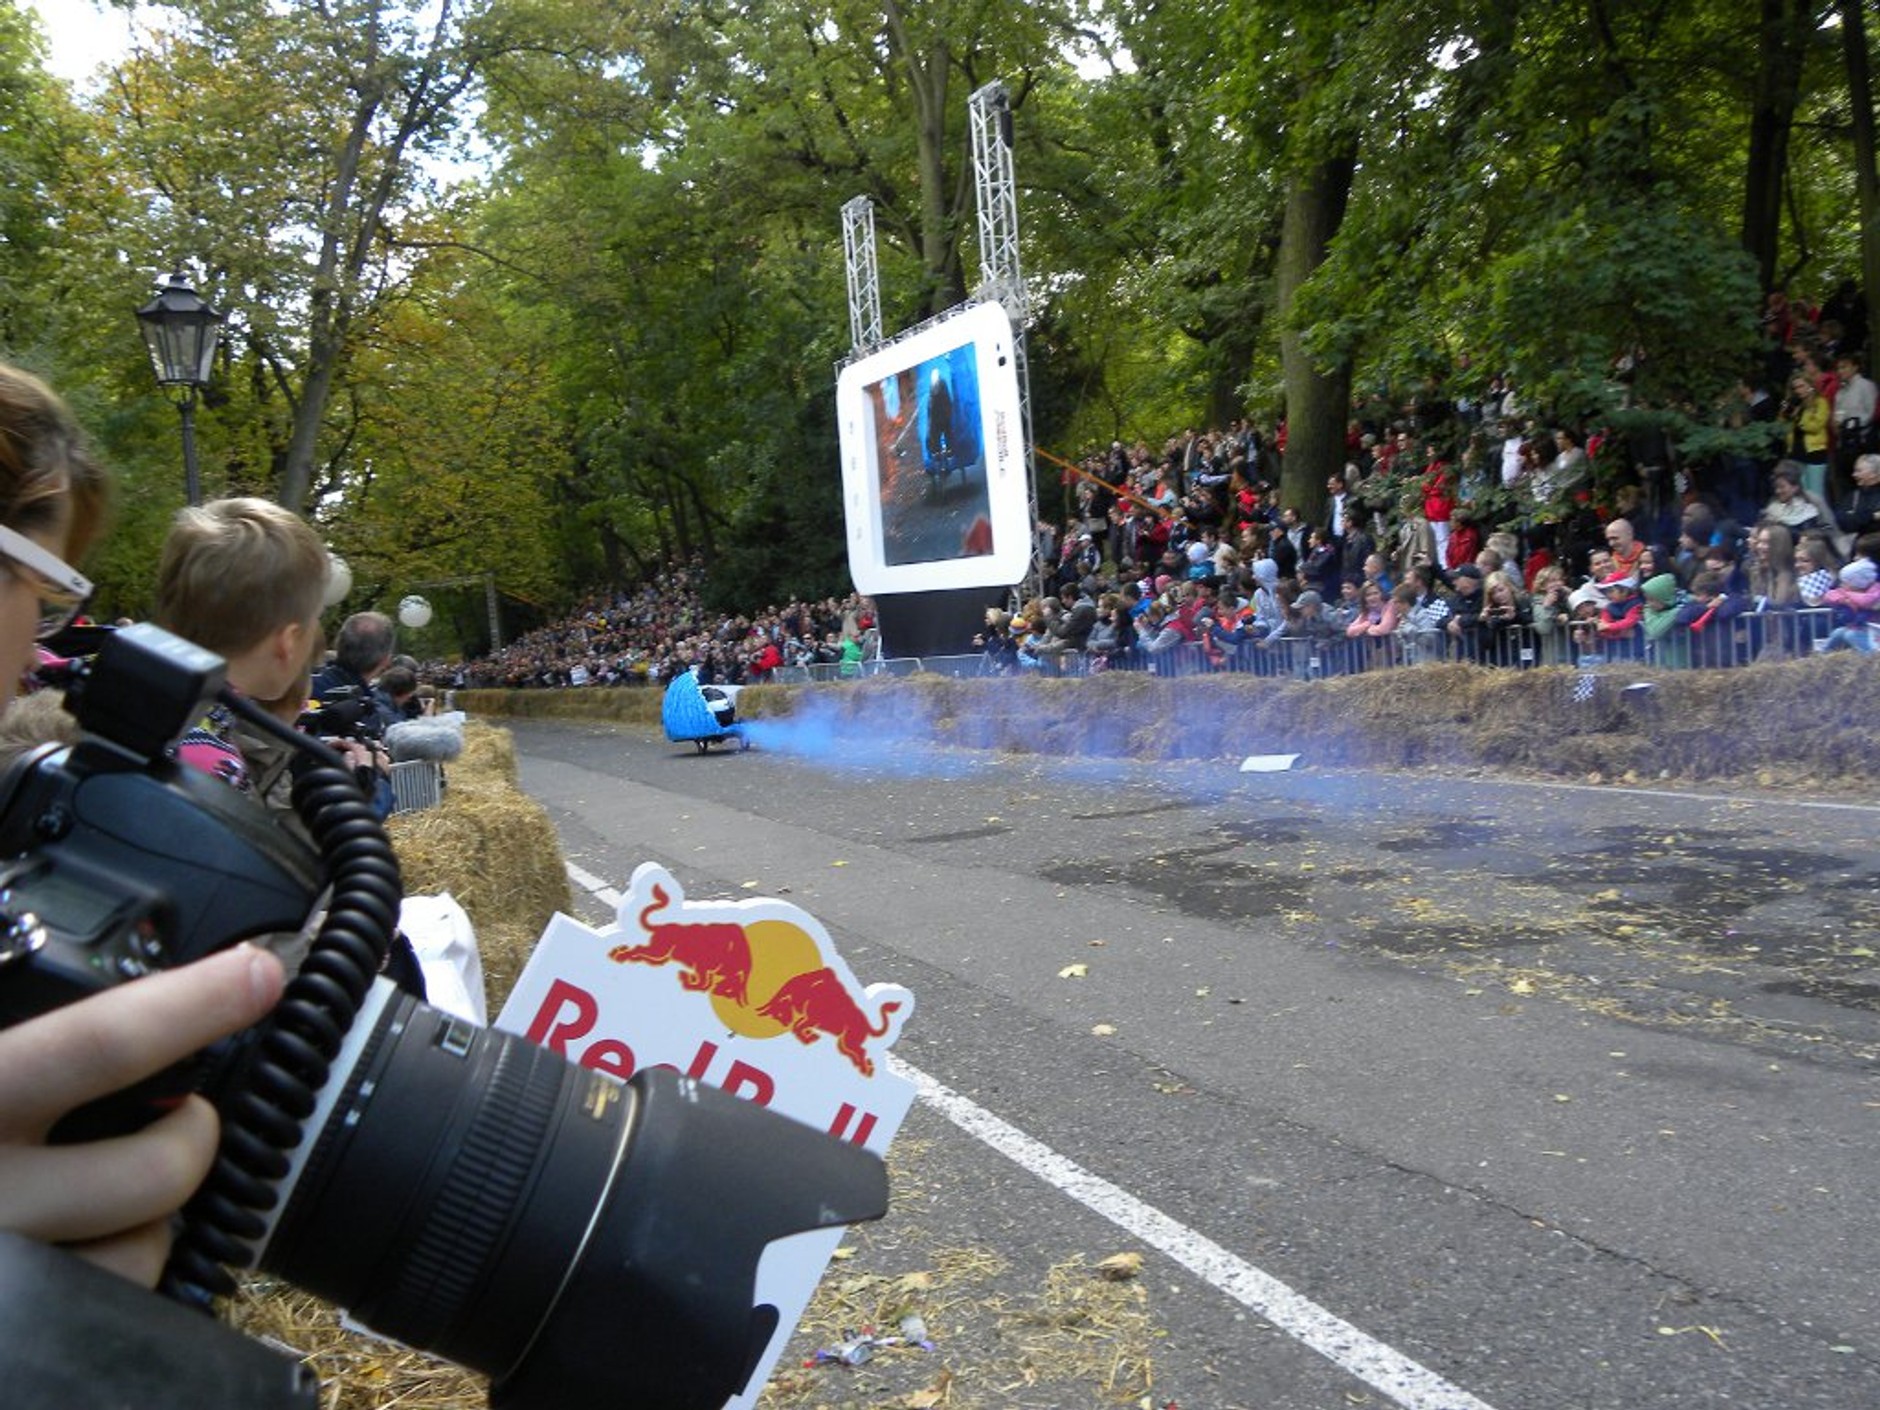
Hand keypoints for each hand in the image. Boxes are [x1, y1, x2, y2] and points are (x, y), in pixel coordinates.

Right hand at [0, 945, 284, 1285]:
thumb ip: (22, 1040)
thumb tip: (93, 962)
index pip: (92, 1046)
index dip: (186, 1007)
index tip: (256, 973)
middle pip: (154, 1168)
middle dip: (194, 1138)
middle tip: (186, 1117)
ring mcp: (8, 1275)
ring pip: (142, 1249)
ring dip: (152, 1218)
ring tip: (110, 1190)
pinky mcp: (21, 1331)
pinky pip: (108, 1311)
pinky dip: (113, 1277)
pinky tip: (77, 1248)